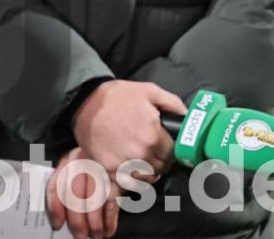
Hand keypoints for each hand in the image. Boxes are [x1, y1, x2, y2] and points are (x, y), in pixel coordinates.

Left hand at [46, 147, 121, 238]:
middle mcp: (82, 163)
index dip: (55, 209)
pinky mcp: (118, 177)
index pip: (56, 186)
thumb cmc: (92, 163)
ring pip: (94, 201)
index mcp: (68, 161)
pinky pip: (113, 202)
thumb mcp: (75, 167)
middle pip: (74, 195)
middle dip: (77, 221)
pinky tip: (108, 230)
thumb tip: (59, 218)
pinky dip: (110, 221)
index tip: (57, 224)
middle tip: (80, 235)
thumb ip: (65, 186)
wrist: (115, 143)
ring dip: (95, 224)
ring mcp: (100, 168)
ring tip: (95, 235)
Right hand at [72, 80, 186, 180]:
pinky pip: (128, 182)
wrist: (84, 101)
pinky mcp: (109, 168)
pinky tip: (129, 167)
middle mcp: (140, 154)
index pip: (173, 155)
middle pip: (161, 168)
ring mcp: (124, 163)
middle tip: (152, 150)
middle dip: (160, 160)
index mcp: (153, 136)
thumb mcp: (149, 90)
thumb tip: (189, 117)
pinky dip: (131, 178)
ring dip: (147, 171)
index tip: (165, 145)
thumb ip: (173, 104)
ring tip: (141, 159)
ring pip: (146, 178)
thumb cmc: (117, 95)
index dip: (171, 150)